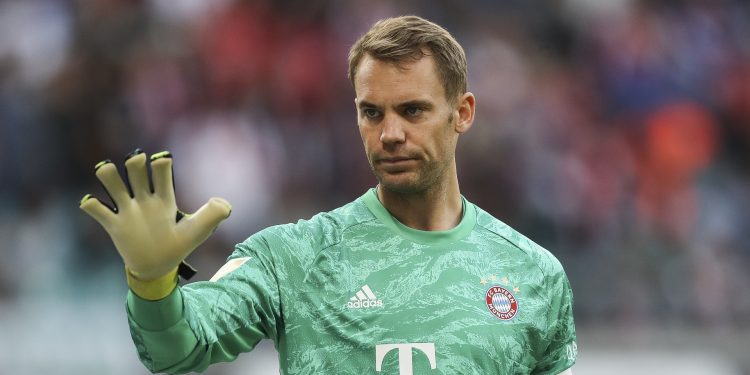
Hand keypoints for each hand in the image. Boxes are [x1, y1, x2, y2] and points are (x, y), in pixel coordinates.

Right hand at [80, 150, 230, 279]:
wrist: (157, 268)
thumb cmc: (178, 246)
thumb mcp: (198, 232)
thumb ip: (213, 216)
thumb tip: (225, 204)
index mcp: (165, 198)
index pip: (162, 172)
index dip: (161, 163)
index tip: (162, 161)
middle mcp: (145, 199)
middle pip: (136, 170)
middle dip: (135, 163)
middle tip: (136, 162)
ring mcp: (128, 211)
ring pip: (113, 183)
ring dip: (108, 175)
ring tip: (107, 171)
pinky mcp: (114, 225)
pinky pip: (97, 210)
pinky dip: (91, 204)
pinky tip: (91, 203)